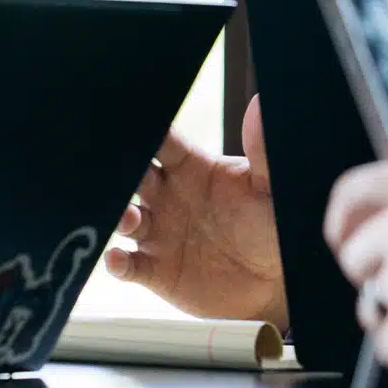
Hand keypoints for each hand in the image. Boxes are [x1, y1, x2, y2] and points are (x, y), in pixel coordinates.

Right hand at [106, 95, 288, 329]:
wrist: (271, 281)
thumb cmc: (270, 227)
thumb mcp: (271, 192)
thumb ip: (262, 155)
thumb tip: (259, 107)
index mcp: (191, 168)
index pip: (162, 142)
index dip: (146, 133)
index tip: (130, 125)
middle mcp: (168, 196)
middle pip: (133, 176)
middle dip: (121, 173)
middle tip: (118, 173)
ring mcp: (159, 233)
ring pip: (124, 218)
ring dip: (119, 217)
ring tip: (128, 218)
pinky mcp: (155, 269)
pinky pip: (127, 265)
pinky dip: (116, 263)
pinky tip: (116, 259)